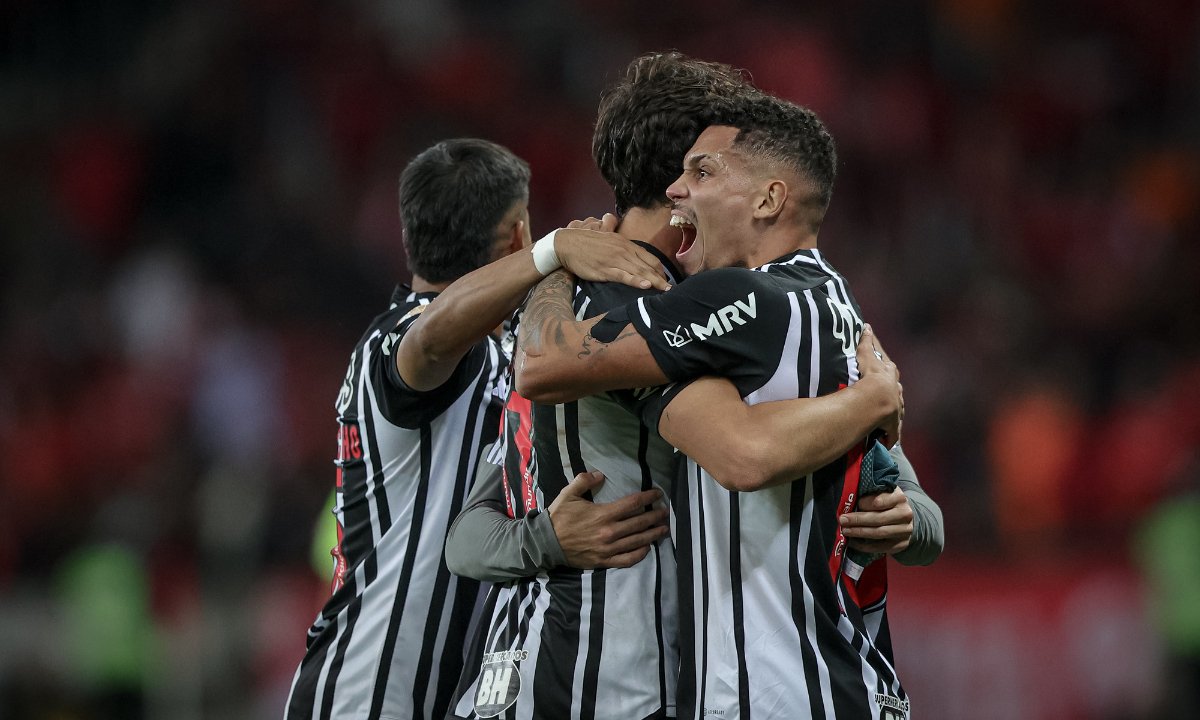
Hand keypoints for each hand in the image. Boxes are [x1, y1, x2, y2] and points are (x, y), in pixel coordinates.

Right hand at [547, 470, 669, 568]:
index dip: (648, 498)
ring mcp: (608, 548)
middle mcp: (609, 531)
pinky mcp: (604, 561)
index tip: (658, 494)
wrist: (546, 543)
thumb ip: (584, 480)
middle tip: (666, 512)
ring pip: (637, 541)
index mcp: (603, 514)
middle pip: (639, 523)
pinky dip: (639, 555)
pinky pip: (627, 560)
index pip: (632, 504)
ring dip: (653, 535)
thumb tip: (600, 474)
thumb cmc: (559, 517)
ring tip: (663, 529)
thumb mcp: (568, 494)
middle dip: (655, 516)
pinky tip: (647, 549)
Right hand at [555, 213, 671, 291]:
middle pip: (647, 266)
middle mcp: (623, 251)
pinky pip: (623, 276)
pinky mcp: (604, 270)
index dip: (659, 270)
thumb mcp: (608, 240)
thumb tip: (632, 256)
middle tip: (671, 290)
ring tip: (665, 290)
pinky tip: (645, 286)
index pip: (649, 257)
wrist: (567, 244)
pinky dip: (635, 281)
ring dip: (654, 282)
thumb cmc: (587, 243)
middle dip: (661, 279)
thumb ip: (622, 248)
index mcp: (625, 244)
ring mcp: (614, 260)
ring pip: (639, 272)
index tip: (665, 280)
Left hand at [839, 487, 913, 554]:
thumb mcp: (882, 492)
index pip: (879, 501)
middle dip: (858, 520)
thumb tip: (849, 500)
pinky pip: (881, 547)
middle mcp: (905, 514)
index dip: (864, 504)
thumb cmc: (887, 502)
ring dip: (859, 533)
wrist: (905, 517)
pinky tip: (853, 542)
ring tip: (845, 531)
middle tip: (842, 520)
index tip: (854, 504)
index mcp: (899, 497)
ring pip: (879, 533)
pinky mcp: (901, 544)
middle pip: (879, 518)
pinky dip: (864, 546)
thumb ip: (869, 494)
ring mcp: (905, 530)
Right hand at [854, 324, 902, 446]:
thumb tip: (867, 326)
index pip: (886, 366)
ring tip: (885, 412)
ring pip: (896, 407)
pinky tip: (888, 441)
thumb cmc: (870, 377)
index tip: (881, 364)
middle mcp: (896, 391)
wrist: (877, 400)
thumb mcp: (866, 357)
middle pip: (894, 387)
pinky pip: (892, 431)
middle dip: (890, 386)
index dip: (882, 364)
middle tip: (884, 386)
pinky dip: (890, 435)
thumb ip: (866, 343)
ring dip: (893, 409)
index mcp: (889, 375)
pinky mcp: (892, 425)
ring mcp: (896, 408)